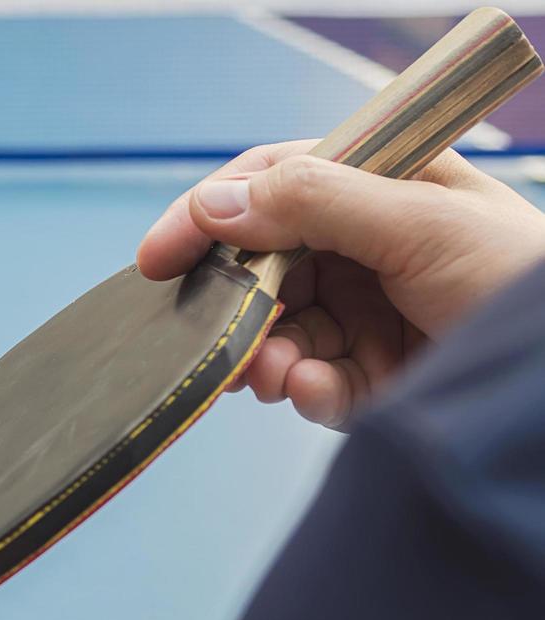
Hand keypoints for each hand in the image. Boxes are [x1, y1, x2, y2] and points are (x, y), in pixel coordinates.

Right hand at [137, 141, 544, 428]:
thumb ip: (312, 202)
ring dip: (263, 354)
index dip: (209, 214)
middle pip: (263, 264)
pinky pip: (308, 382)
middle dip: (236, 302)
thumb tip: (213, 203)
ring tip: (269, 374)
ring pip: (276, 330)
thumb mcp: (419, 222)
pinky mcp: (371, 376)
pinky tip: (311, 390)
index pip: (273, 182)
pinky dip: (300, 389)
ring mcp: (367, 311)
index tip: (158, 257)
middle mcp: (367, 244)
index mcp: (382, 183)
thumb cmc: (522, 283)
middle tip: (214, 334)